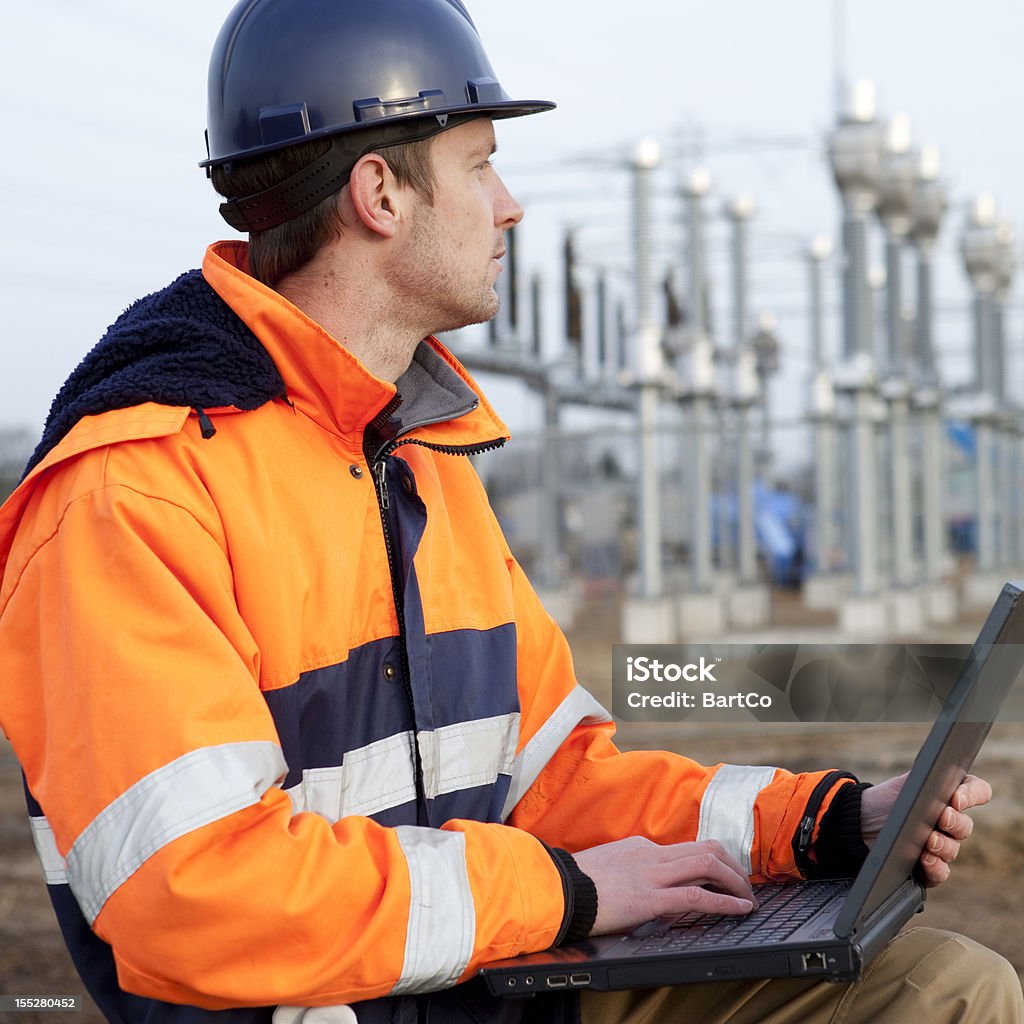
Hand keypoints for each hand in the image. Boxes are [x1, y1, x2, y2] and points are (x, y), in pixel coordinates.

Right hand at [573, 836, 754, 935]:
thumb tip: (647, 888)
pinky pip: (696, 896)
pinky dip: (724, 902)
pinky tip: (739, 909)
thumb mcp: (608, 867)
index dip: (713, 863)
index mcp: (640, 847)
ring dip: (735, 882)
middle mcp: (650, 854)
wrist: (556, 889)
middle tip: (746, 886)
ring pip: (708, 865)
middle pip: (706, 849)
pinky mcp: (649, 898)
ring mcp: (651, 873)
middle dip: (733, 867)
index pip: (687, 849)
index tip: (726, 877)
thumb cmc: (575, 884)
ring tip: (749, 898)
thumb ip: (632, 871)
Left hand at [860, 772, 991, 887]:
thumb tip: (942, 779)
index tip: (956, 798)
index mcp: (949, 796)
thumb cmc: (887, 799)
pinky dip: (936, 868)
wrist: (861, 822)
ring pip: (953, 849)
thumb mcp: (905, 782)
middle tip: (942, 818)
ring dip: (943, 846)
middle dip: (955, 822)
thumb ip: (927, 779)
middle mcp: (950, 822)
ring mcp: (940, 846)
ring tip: (929, 840)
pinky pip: (940, 872)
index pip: (977, 792)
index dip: (972, 794)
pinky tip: (925, 860)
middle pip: (965, 825)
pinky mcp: (928, 867)